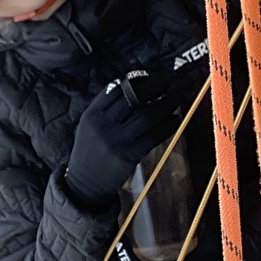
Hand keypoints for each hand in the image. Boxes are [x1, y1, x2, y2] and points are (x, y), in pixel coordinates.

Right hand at [64, 74, 183, 209]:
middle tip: (167, 80)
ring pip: (147, 116)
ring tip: (175, 98)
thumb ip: (106, 109)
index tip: (150, 76)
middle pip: (132, 98)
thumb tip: (134, 87)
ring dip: (165, 104)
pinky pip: (153, 136)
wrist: (84, 184)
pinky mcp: (129, 155)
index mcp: (91, 115)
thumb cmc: (91, 151)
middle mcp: (102, 125)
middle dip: (154, 86)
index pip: (117, 89)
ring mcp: (116, 141)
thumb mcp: (89, 126)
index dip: (136, 80)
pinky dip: (167, 126)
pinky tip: (175, 120)